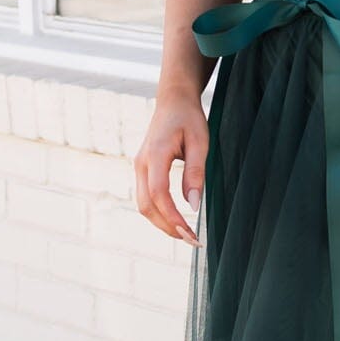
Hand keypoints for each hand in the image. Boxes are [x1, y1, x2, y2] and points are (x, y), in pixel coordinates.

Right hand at [134, 91, 206, 244]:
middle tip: (192, 240)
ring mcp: (139, 167)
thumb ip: (195, 173)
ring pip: (143, 204)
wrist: (173, 100)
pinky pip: (145, 197)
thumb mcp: (200, 142)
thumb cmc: (189, 118)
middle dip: (167, 227)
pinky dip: (159, 213)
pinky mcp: (143, 169)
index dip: (173, 217)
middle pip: (146, 205)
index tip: (190, 233)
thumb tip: (193, 205)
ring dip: (162, 223)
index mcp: (155, 154)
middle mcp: (141, 163)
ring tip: (185, 234)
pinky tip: (176, 220)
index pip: (158, 194)